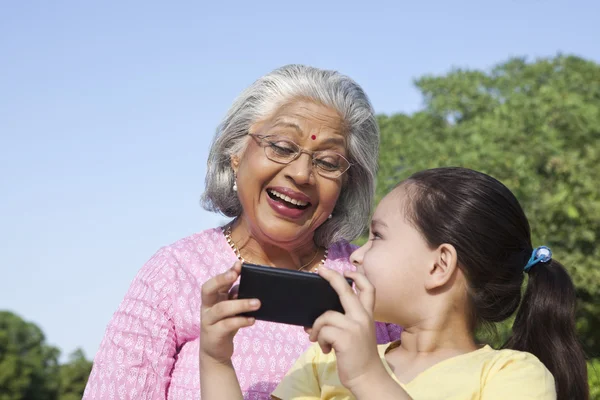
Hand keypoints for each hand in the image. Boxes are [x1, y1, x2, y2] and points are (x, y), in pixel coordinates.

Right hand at [200, 261, 259, 364]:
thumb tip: (248, 284)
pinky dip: (241, 321)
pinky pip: (227, 325)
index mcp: (211, 299)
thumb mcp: (230, 309)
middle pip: (207, 289)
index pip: (214, 282)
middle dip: (221, 280)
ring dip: (240, 304)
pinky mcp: (214, 335)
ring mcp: (208, 321)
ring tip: (257, 303)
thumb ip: (235, 296)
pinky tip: (252, 320)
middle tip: (236, 274)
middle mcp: (206, 308)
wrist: (215, 352)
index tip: (238, 265)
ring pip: (221, 308)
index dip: (225, 273)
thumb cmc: (225, 325)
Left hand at [307, 268, 387, 392]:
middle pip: (345, 290)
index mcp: (367, 315)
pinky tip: (326, 349)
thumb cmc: (359, 357)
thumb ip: (344, 323)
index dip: (358, 277)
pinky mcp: (345, 337)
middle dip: (331, 276)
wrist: (367, 378)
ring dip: (317, 328)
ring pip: (326, 316)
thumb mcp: (358, 334)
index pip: (368, 289)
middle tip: (320, 270)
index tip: (347, 271)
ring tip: (318, 340)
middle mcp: (362, 317)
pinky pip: (323, 331)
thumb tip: (316, 319)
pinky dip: (319, 340)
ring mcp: (354, 326)